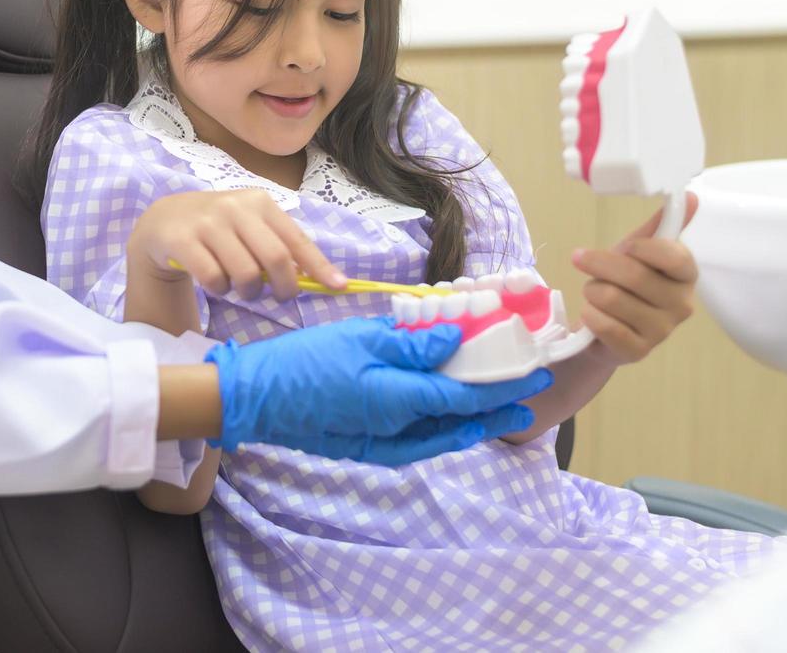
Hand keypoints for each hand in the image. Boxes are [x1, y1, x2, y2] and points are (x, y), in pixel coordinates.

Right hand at [129, 190, 345, 300]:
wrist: (163, 220)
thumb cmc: (218, 228)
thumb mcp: (250, 227)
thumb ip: (279, 246)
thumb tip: (322, 278)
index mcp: (259, 202)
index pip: (296, 239)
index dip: (319, 266)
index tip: (338, 286)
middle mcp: (235, 207)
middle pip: (275, 259)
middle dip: (284, 287)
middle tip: (279, 297)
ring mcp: (207, 222)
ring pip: (245, 274)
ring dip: (248, 292)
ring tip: (241, 288)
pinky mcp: (183, 239)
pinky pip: (214, 279)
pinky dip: (221, 290)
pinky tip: (216, 284)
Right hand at [205, 316, 552, 465]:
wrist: (253, 400)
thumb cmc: (302, 363)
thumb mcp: (358, 339)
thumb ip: (410, 343)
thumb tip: (454, 338)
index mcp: (397, 402)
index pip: (464, 397)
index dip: (502, 386)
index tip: (533, 372)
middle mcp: (396, 432)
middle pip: (460, 424)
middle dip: (498, 409)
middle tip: (530, 395)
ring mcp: (379, 444)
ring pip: (441, 438)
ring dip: (474, 424)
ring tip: (500, 412)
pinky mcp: (365, 446)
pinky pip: (417, 443)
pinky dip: (442, 431)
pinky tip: (448, 421)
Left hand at [572, 192, 699, 365]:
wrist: (601, 329)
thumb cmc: (622, 284)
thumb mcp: (636, 251)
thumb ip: (660, 226)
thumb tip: (689, 197)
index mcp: (686, 276)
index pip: (675, 257)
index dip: (644, 249)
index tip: (626, 247)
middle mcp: (681, 305)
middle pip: (634, 275)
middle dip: (599, 264)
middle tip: (582, 259)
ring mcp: (661, 331)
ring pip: (613, 298)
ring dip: (591, 290)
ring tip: (593, 292)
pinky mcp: (637, 351)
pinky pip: (604, 324)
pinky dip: (589, 314)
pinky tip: (592, 314)